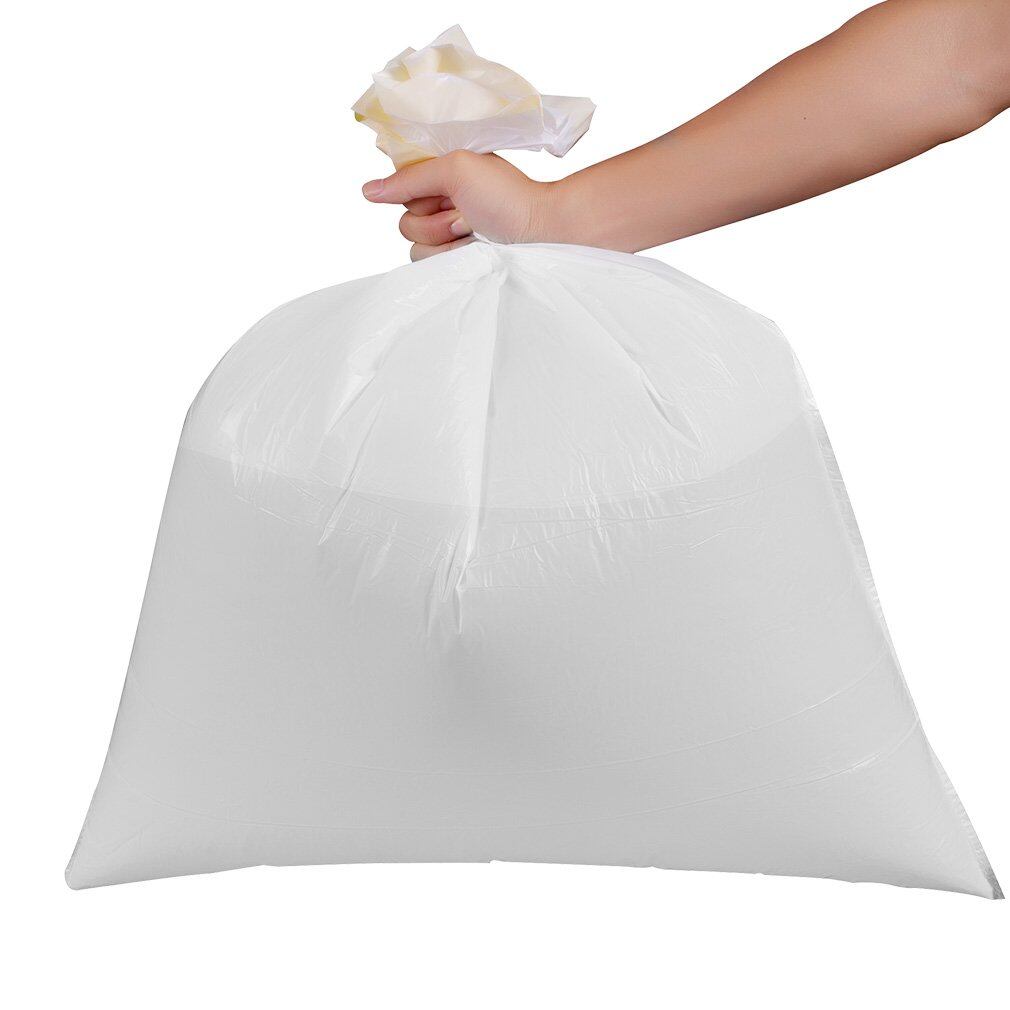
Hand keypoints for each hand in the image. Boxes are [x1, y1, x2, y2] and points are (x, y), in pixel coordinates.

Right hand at [362, 151, 562, 259]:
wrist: (537, 232)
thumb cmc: (506, 195)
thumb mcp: (456, 170)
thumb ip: (409, 178)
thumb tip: (368, 191)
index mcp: (440, 174)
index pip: (400, 180)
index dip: (410, 187)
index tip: (435, 190)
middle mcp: (439, 202)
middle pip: (403, 212)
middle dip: (432, 213)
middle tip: (463, 210)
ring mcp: (445, 233)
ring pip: (411, 239)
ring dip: (442, 235)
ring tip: (472, 229)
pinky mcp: (451, 259)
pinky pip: (424, 261)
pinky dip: (448, 255)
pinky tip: (471, 248)